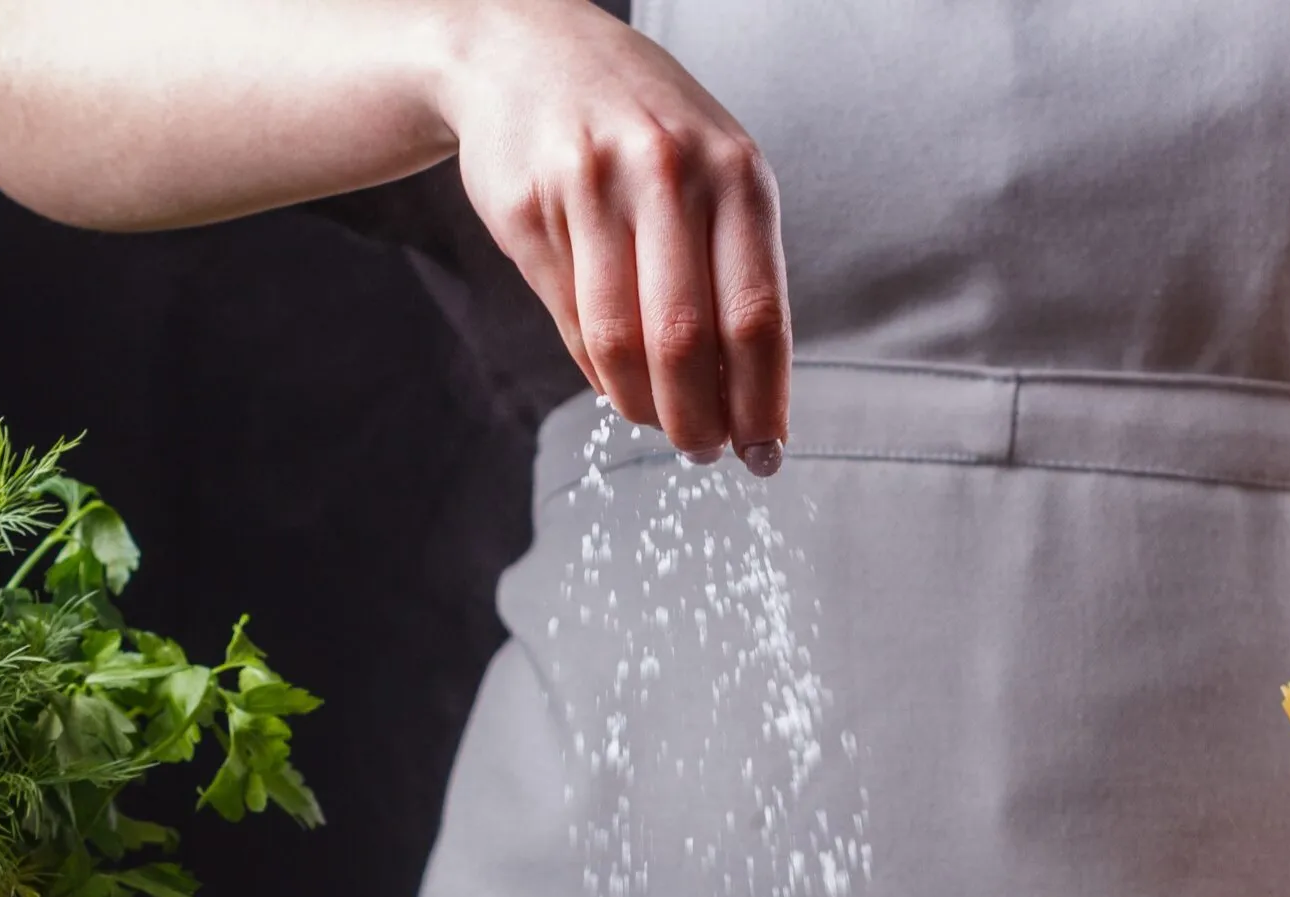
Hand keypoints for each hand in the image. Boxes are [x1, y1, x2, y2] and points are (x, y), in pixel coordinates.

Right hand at [435, 0, 790, 467]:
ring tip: (658, 424)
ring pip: (621, 341)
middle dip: (700, 419)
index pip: (757, 314)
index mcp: (736, 172)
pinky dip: (599, 370)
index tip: (765, 453)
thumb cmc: (639, 127)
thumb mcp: (712, 168)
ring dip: (643, 405)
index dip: (762, 400)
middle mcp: (668, 174)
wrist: (524, 50)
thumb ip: (733, 263)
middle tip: (704, 452)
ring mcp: (592, 188)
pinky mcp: (530, 210)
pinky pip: (571, 321)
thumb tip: (749, 392)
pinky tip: (616, 380)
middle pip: (687, 339)